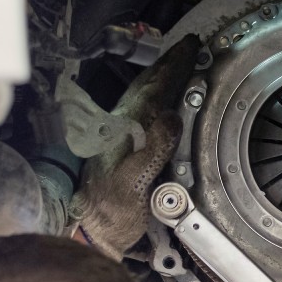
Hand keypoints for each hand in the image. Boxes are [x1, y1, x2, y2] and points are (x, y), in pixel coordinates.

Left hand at [69, 35, 199, 257]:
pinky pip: (143, 112)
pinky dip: (157, 97)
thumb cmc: (111, 214)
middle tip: (189, 47)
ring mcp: (120, 138)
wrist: (91, 234)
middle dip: (168, 64)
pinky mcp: (122, 150)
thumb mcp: (135, 184)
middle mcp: (120, 128)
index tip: (191, 47)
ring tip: (179, 65)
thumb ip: (153, 150)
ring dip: (162, 78)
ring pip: (142, 96)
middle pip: (146, 86)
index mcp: (124, 130)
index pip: (153, 88)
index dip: (173, 66)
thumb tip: (171, 116)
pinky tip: (164, 101)